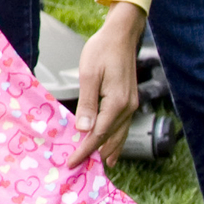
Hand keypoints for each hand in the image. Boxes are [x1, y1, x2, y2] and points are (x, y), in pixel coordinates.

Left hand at [73, 1, 145, 160]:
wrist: (121, 34)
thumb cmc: (102, 50)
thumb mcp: (90, 74)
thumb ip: (87, 104)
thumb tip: (84, 129)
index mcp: (117, 103)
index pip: (98, 135)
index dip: (84, 151)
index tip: (72, 162)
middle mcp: (128, 108)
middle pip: (110, 139)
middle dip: (95, 154)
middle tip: (80, 169)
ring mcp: (131, 105)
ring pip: (120, 136)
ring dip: (108, 151)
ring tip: (98, 166)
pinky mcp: (130, 101)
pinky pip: (123, 127)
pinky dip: (116, 140)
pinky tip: (112, 149)